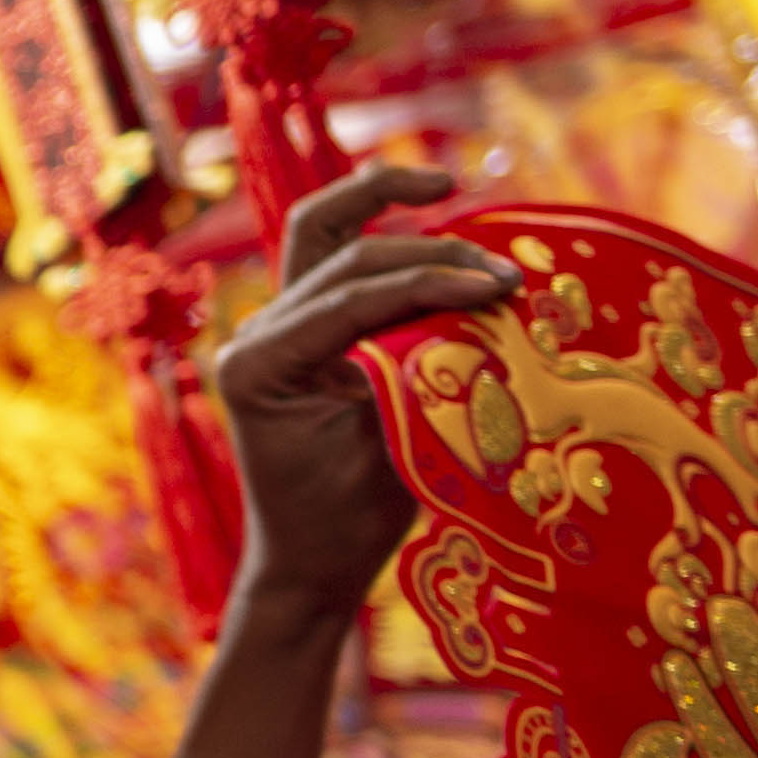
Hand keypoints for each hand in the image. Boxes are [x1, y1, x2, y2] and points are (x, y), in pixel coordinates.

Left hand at [210, 158, 507, 621]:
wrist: (308, 566)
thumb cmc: (344, 525)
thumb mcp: (390, 453)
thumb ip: (421, 378)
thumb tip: (480, 309)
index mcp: (259, 364)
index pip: (353, 298)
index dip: (432, 282)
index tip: (501, 285)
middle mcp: (256, 333)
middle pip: (341, 252)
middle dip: (427, 249)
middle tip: (502, 271)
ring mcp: (274, 327)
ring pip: (323, 234)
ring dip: (386, 207)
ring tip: (450, 191)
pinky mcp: (301, 332)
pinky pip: (336, 262)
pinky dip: (382, 237)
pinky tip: (431, 216)